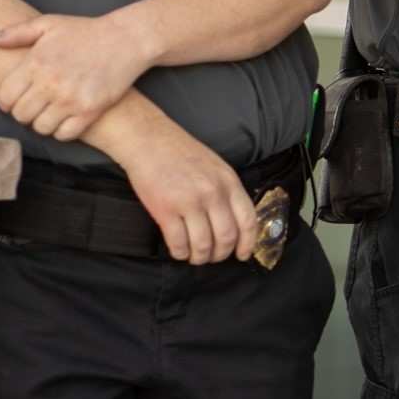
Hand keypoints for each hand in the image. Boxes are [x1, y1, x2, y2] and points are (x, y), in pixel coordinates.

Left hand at [0, 11, 157, 141]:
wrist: (128, 39)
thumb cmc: (86, 31)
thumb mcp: (50, 24)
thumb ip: (17, 33)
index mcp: (35, 63)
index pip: (5, 98)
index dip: (8, 101)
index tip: (19, 98)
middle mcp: (50, 83)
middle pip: (21, 116)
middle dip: (25, 112)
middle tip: (37, 105)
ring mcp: (70, 98)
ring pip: (41, 127)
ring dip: (44, 122)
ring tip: (52, 111)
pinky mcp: (90, 110)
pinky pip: (65, 134)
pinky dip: (63, 130)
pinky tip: (68, 118)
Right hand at [112, 112, 259, 263]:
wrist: (150, 141)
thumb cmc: (182, 154)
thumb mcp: (217, 168)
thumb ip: (227, 192)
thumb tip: (235, 222)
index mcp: (229, 183)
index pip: (248, 220)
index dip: (248, 243)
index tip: (243, 255)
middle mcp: (213, 194)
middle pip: (226, 237)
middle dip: (221, 254)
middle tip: (213, 257)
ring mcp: (189, 202)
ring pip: (203, 245)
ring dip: (200, 257)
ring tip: (194, 256)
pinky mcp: (165, 210)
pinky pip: (178, 243)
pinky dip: (179, 253)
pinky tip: (178, 251)